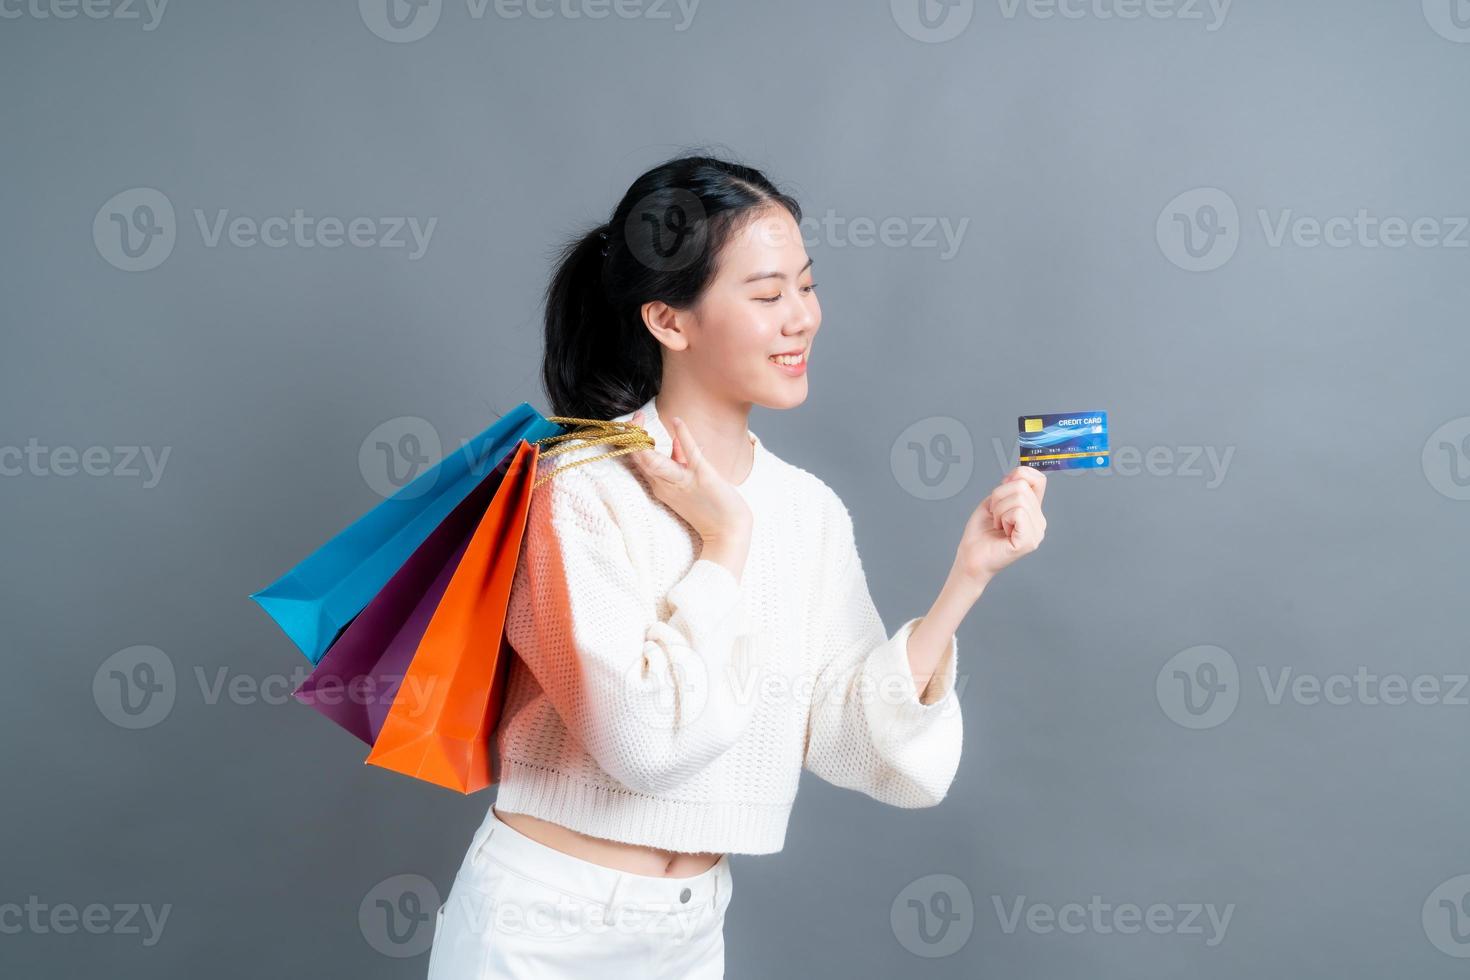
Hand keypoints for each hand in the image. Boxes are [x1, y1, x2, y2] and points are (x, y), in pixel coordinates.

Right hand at [625, 410, 751, 543]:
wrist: (728, 532)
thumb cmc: (709, 508)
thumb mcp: (686, 484)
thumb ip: (678, 462)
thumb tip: (674, 441)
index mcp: (661, 486)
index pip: (638, 462)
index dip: (632, 443)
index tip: (634, 423)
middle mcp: (666, 485)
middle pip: (639, 460)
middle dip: (632, 437)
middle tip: (634, 417)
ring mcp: (682, 481)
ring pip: (653, 462)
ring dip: (643, 443)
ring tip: (638, 419)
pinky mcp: (702, 477)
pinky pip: (689, 453)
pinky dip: (683, 435)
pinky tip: (678, 421)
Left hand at [955, 465, 1047, 582]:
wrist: (970, 557)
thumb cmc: (980, 533)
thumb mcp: (994, 501)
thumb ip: (1010, 486)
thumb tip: (1019, 473)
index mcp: (1033, 511)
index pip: (1038, 479)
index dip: (1019, 475)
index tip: (1003, 486)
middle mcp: (1039, 521)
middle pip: (1022, 486)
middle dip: (999, 497)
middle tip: (995, 517)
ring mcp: (1036, 532)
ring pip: (1019, 498)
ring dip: (999, 510)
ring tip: (997, 525)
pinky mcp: (1029, 541)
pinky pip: (1018, 513)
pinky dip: (1003, 518)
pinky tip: (1001, 531)